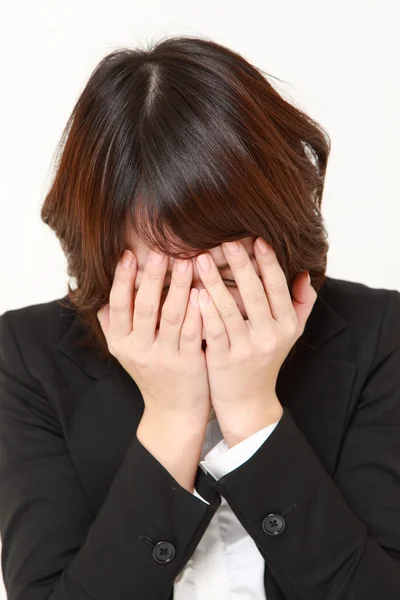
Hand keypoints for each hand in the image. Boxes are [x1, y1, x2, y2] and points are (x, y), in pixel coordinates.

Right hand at [96, 249, 210, 423]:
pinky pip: (191, 333)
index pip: (118, 304)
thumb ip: (113, 324)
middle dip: (152, 276)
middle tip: (161, 250)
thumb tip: (101, 294)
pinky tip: (202, 291)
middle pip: (144, 306)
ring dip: (178, 286)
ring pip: (170, 316)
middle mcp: (138, 350)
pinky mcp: (187, 365)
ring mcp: (163, 358)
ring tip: (187, 261)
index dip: (122, 279)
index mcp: (120, 342)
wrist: (173, 411)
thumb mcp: (125, 351)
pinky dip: (196, 311)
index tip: (129, 254)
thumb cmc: (151, 372)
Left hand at [195, 237, 316, 444]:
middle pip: (255, 293)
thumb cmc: (265, 360)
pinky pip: (213, 329)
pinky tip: (194, 291)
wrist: (248, 402)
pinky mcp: (225, 359)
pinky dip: (204, 310)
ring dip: (215, 281)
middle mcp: (270, 335)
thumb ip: (301, 304)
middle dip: (240, 264)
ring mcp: (247, 348)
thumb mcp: (290, 334)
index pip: (277, 286)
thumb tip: (304, 273)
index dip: (267, 262)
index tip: (256, 238)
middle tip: (226, 239)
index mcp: (287, 324)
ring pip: (230, 309)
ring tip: (202, 258)